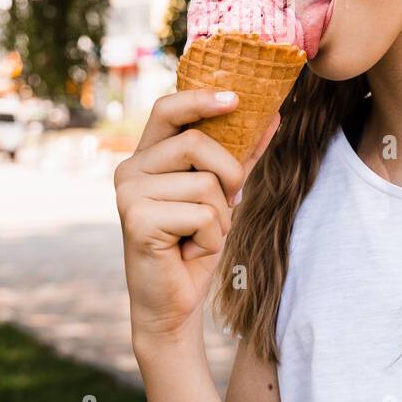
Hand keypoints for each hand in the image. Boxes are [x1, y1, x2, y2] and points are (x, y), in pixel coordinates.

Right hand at [115, 88, 279, 343]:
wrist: (174, 303)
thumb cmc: (194, 246)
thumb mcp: (222, 195)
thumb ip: (240, 156)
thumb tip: (273, 116)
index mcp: (145, 157)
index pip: (167, 109)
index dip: (201, 98)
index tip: (237, 98)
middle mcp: (129, 170)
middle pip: (196, 143)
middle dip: (228, 173)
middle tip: (229, 200)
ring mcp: (129, 194)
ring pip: (205, 184)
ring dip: (220, 217)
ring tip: (199, 236)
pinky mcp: (137, 220)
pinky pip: (202, 214)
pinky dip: (211, 237)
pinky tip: (190, 251)